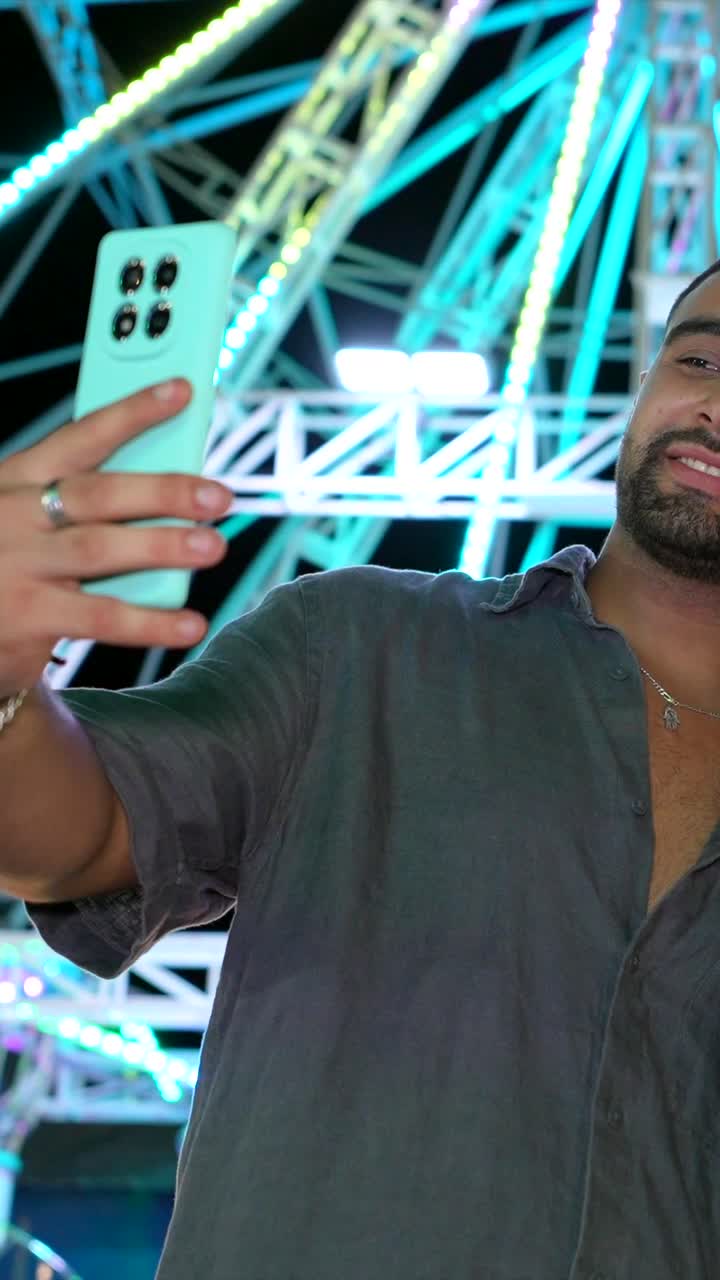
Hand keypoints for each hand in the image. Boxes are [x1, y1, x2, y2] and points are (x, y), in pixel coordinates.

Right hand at [0, 378, 233, 699]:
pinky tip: (190, 624)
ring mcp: (19, 564)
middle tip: (219, 495)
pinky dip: (151, 622)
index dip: (133, 412)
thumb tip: (165, 501)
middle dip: (165, 490)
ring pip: (101, 547)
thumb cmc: (0, 564)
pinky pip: (101, 615)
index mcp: (16, 480)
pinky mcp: (27, 614)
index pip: (80, 437)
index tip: (181, 390)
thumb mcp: (22, 519)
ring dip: (163, 546)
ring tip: (212, 547)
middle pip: (100, 493)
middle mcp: (15, 515)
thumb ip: (76, 506)